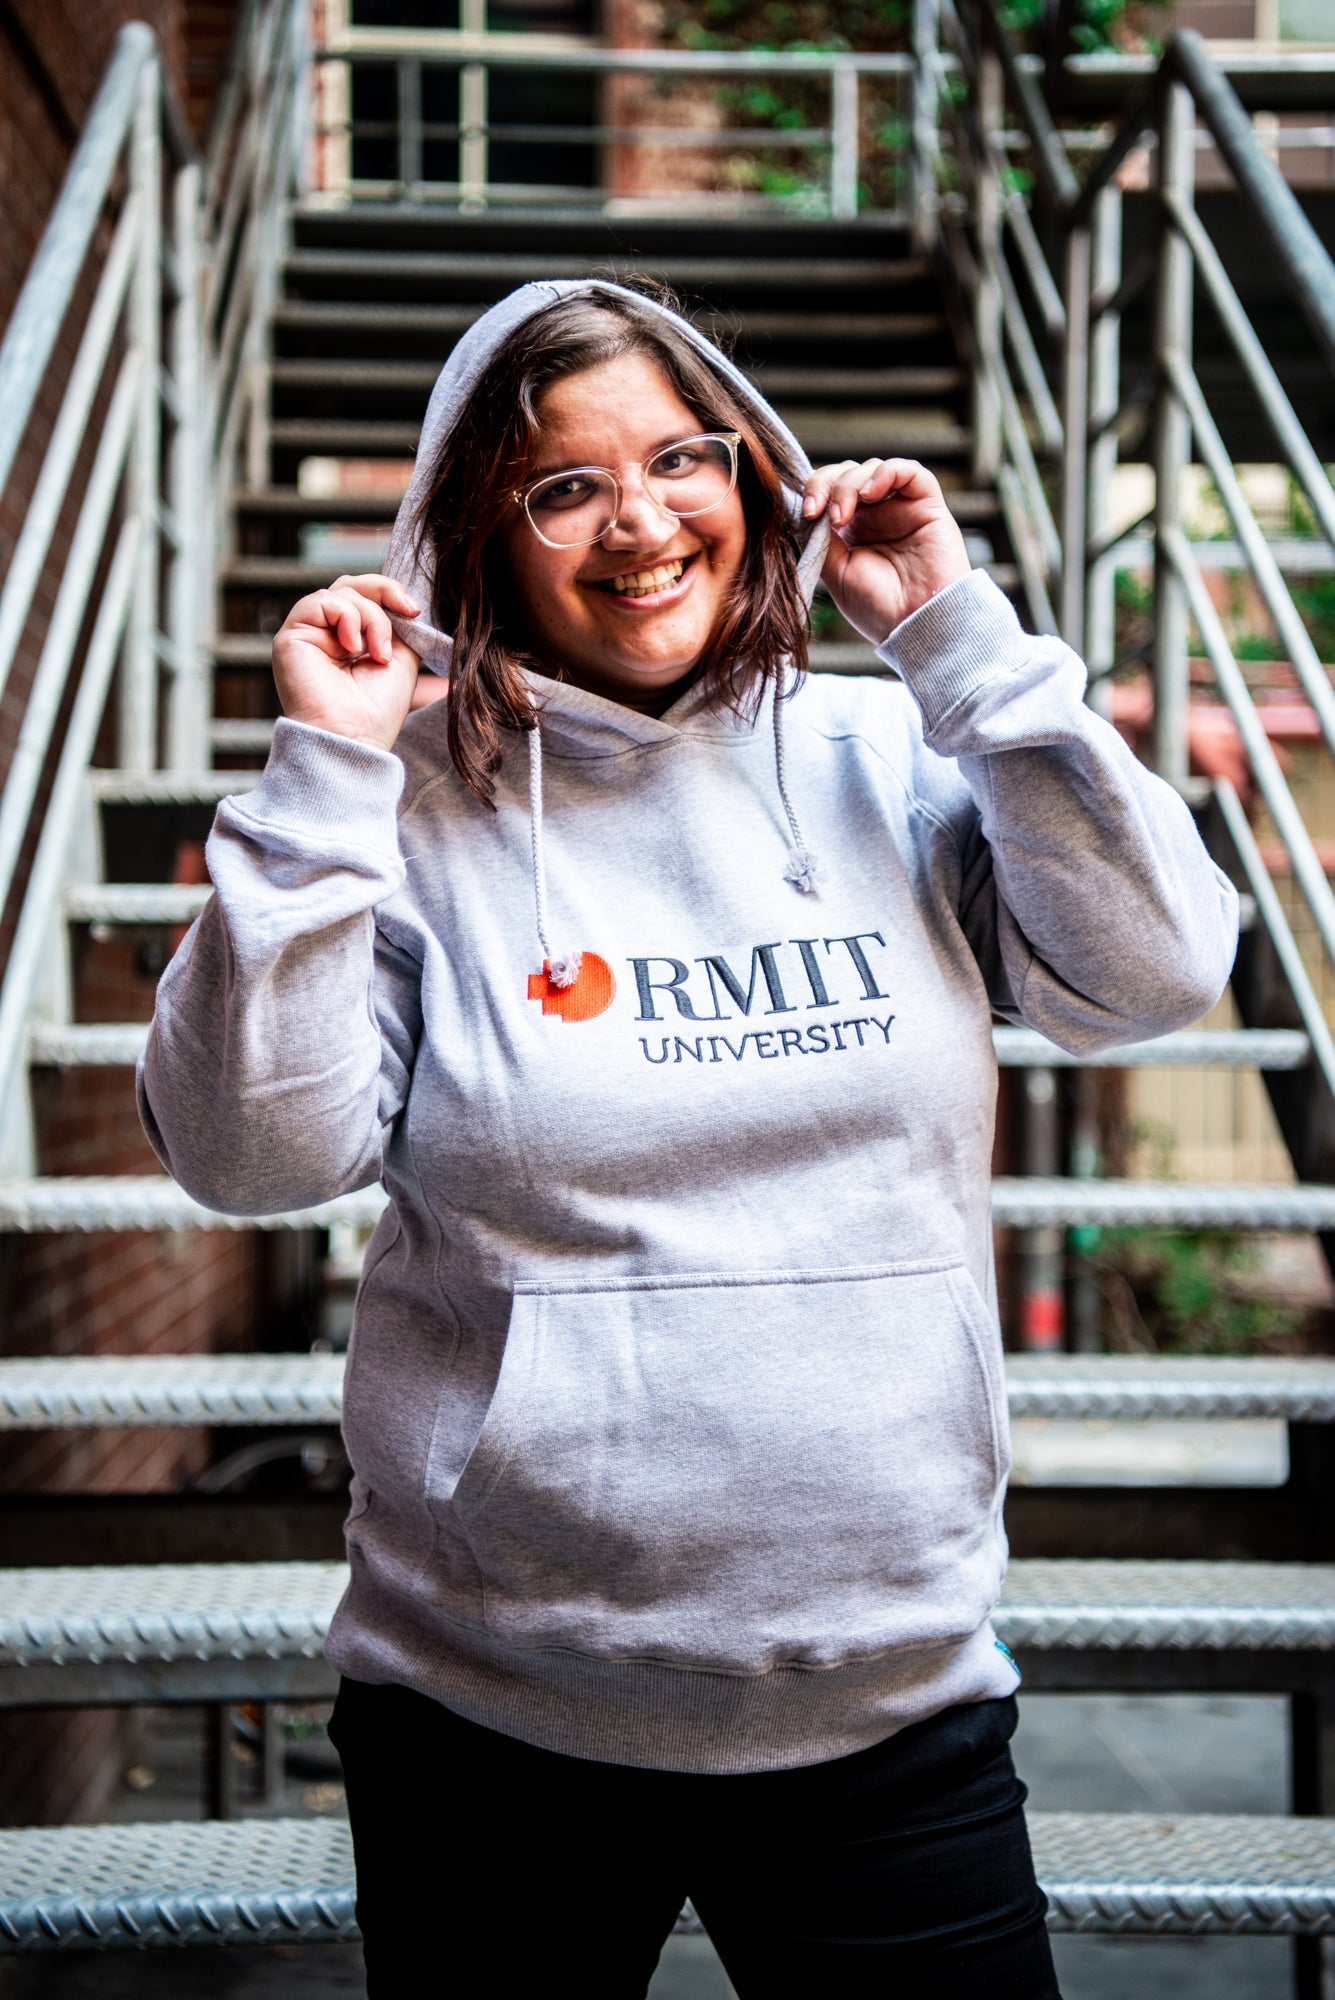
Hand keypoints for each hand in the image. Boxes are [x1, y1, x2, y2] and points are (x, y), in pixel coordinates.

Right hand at [271, 574, 434, 750]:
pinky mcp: (290, 636)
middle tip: (409, 613)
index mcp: (348, 640)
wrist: (354, 740)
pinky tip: (354, 648)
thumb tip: (404, 600)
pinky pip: (322, 601)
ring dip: (371, 617)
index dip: (391, 592)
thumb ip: (397, 626)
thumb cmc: (377, 711)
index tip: (415, 611)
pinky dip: (347, 618)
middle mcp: (324, 634)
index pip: (365, 596)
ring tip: (378, 654)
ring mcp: (306, 634)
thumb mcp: (400, 658)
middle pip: (351, 585)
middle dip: (385, 592)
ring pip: (342, 593)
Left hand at [804, 458, 971, 643]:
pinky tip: (871, 492)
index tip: (808, 513)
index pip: (827, 490)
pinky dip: (886, 472)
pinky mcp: (926, 505)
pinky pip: (909, 470)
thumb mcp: (835, 572)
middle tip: (822, 513)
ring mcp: (900, 508)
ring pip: (872, 468)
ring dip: (850, 484)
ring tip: (844, 514)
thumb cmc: (877, 607)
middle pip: (846, 473)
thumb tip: (807, 508)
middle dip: (828, 485)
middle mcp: (875, 515)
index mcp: (850, 531)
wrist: (915, 623)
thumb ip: (821, 537)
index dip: (814, 491)